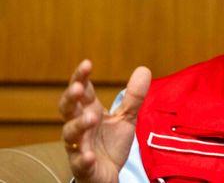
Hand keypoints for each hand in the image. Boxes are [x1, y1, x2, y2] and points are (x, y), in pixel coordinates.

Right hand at [59, 60, 150, 182]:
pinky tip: (89, 155)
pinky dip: (83, 158)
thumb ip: (133, 97)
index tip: (87, 63)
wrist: (107, 174)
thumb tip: (144, 69)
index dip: (81, 77)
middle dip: (71, 97)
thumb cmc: (110, 143)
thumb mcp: (126, 118)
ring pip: (70, 134)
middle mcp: (79, 126)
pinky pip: (79, 162)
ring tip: (91, 117)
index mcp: (88, 111)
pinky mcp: (83, 167)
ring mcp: (78, 146)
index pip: (81, 90)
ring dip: (79, 125)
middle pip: (68, 109)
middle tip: (79, 88)